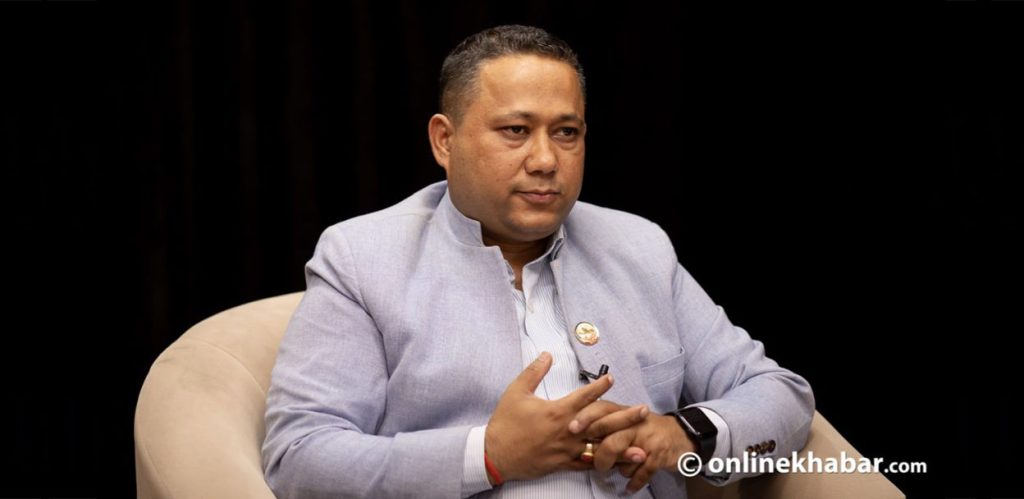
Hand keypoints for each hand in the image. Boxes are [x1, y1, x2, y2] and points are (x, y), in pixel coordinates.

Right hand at [484, 352, 648, 482]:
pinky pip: (588, 465)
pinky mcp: (564, 464)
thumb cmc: (505, 423)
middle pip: (601, 423)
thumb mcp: (516, 392)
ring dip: (622, 446)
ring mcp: (567, 450)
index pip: (584, 397)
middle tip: (643, 411)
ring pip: (599, 448)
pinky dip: (604, 464)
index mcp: (557, 412)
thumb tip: (547, 354)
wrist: (495, 454)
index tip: (612, 378)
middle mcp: (567, 431)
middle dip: (624, 417)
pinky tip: (618, 464)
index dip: (599, 386)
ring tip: (642, 446)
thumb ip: (534, 372)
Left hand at [581, 412, 697, 493]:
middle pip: (612, 438)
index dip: (586, 418)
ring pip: (625, 458)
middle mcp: (636, 423)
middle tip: (596, 465)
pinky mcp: (659, 455)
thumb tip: (583, 447)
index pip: (601, 409)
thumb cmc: (646, 430)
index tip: (572, 428)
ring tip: (620, 471)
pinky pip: (641, 473)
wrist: (681, 435)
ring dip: (621, 469)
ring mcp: (648, 439)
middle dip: (601, 455)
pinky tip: (630, 488)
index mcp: (624, 412)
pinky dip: (634, 482)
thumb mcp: (627, 421)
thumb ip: (606, 429)